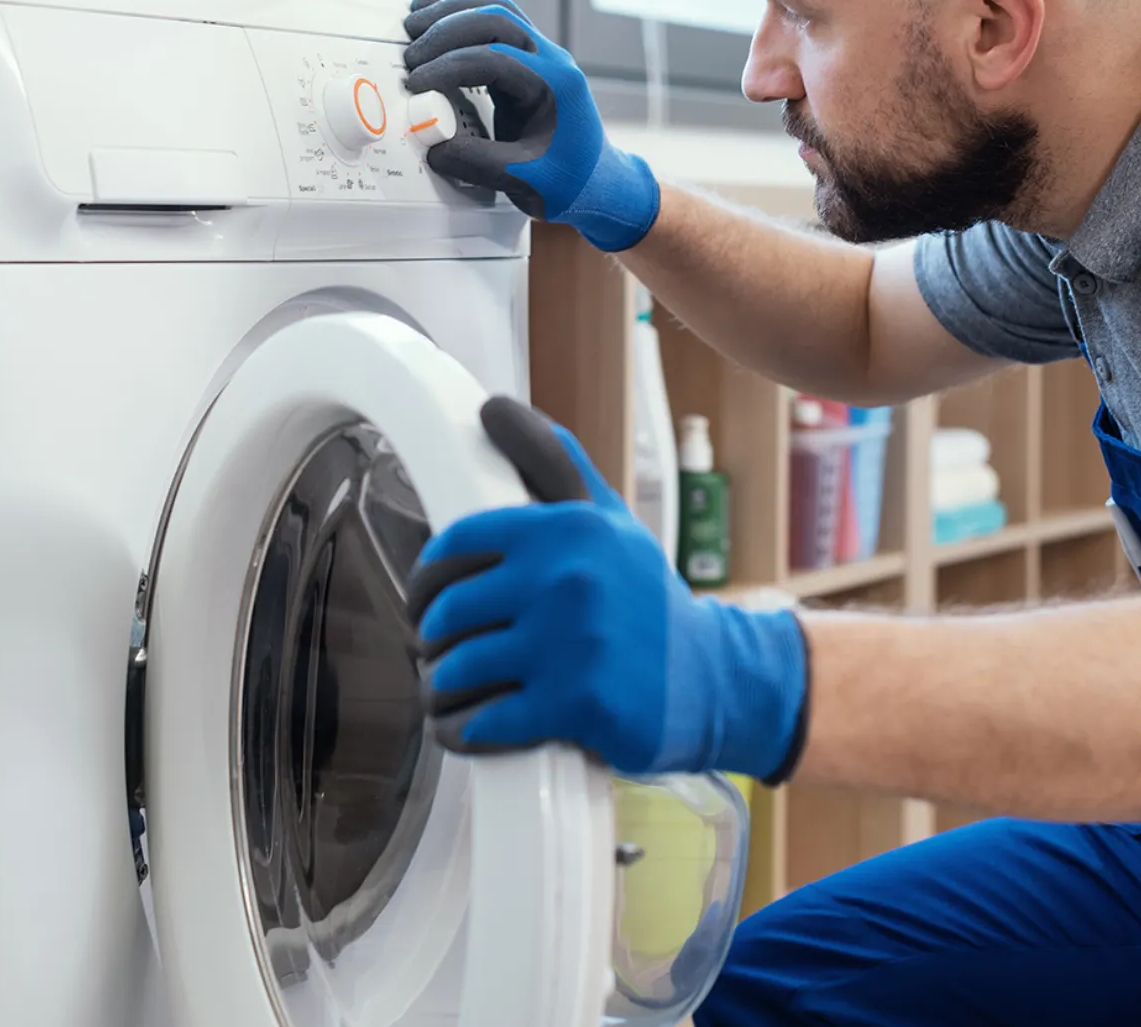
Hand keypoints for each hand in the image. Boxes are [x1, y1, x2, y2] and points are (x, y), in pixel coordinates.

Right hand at [402, 0, 660, 252]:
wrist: (598, 183)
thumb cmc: (570, 183)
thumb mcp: (525, 181)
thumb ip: (478, 164)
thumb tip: (432, 146)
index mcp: (556, 84)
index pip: (496, 58)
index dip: (450, 67)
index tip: (417, 84)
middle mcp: (552, 60)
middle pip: (498, 19)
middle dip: (448, 30)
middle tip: (410, 53)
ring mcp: (541, 56)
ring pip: (497, 12)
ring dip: (452, 13)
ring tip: (412, 22)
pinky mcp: (528, 62)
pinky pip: (495, 27)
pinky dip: (461, 19)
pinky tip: (431, 22)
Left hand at [408, 396, 809, 779]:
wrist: (715, 681)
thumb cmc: (648, 601)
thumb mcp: (611, 521)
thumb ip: (556, 465)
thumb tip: (495, 409)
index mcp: (567, 530)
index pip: (456, 547)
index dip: (426, 579)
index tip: (425, 598)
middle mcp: (566, 580)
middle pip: (447, 610)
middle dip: (431, 637)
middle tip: (438, 649)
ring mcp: (571, 644)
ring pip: (457, 668)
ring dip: (441, 687)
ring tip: (448, 690)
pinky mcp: (576, 705)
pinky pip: (485, 721)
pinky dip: (462, 730)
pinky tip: (465, 727)